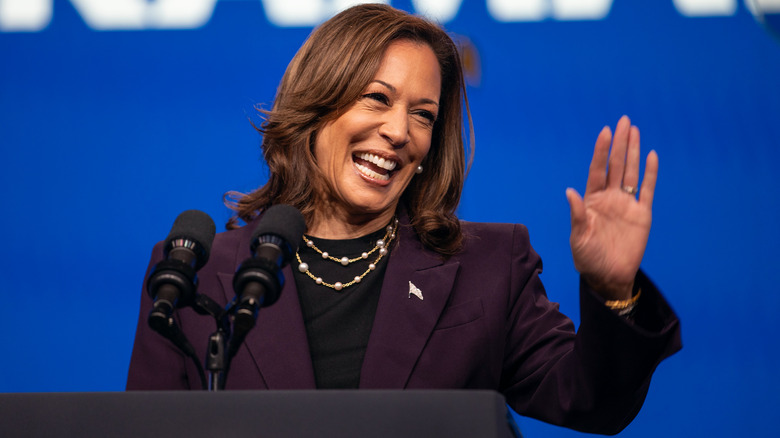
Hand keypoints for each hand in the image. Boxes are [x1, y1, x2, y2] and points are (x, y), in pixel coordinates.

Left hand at [565, 115, 657, 300]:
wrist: (609, 276)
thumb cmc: (588, 258)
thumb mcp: (578, 237)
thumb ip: (576, 214)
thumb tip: (570, 191)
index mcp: (592, 201)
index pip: (597, 170)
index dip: (601, 151)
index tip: (605, 132)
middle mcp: (609, 198)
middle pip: (616, 165)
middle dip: (619, 143)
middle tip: (624, 121)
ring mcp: (626, 204)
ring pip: (631, 172)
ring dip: (633, 152)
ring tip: (635, 131)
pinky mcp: (641, 214)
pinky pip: (646, 190)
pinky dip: (650, 173)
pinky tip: (651, 156)